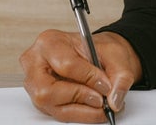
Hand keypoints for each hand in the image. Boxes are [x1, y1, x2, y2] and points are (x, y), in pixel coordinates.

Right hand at [20, 29, 142, 122]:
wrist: (97, 54)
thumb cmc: (99, 49)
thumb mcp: (115, 55)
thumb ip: (120, 76)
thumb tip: (114, 99)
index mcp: (50, 42)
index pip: (66, 65)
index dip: (88, 78)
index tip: (105, 85)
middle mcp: (35, 63)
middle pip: (48, 91)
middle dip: (79, 97)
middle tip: (101, 99)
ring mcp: (35, 84)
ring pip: (52, 106)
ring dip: (81, 110)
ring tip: (100, 104)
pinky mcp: (42, 100)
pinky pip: (58, 113)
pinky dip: (79, 114)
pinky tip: (92, 108)